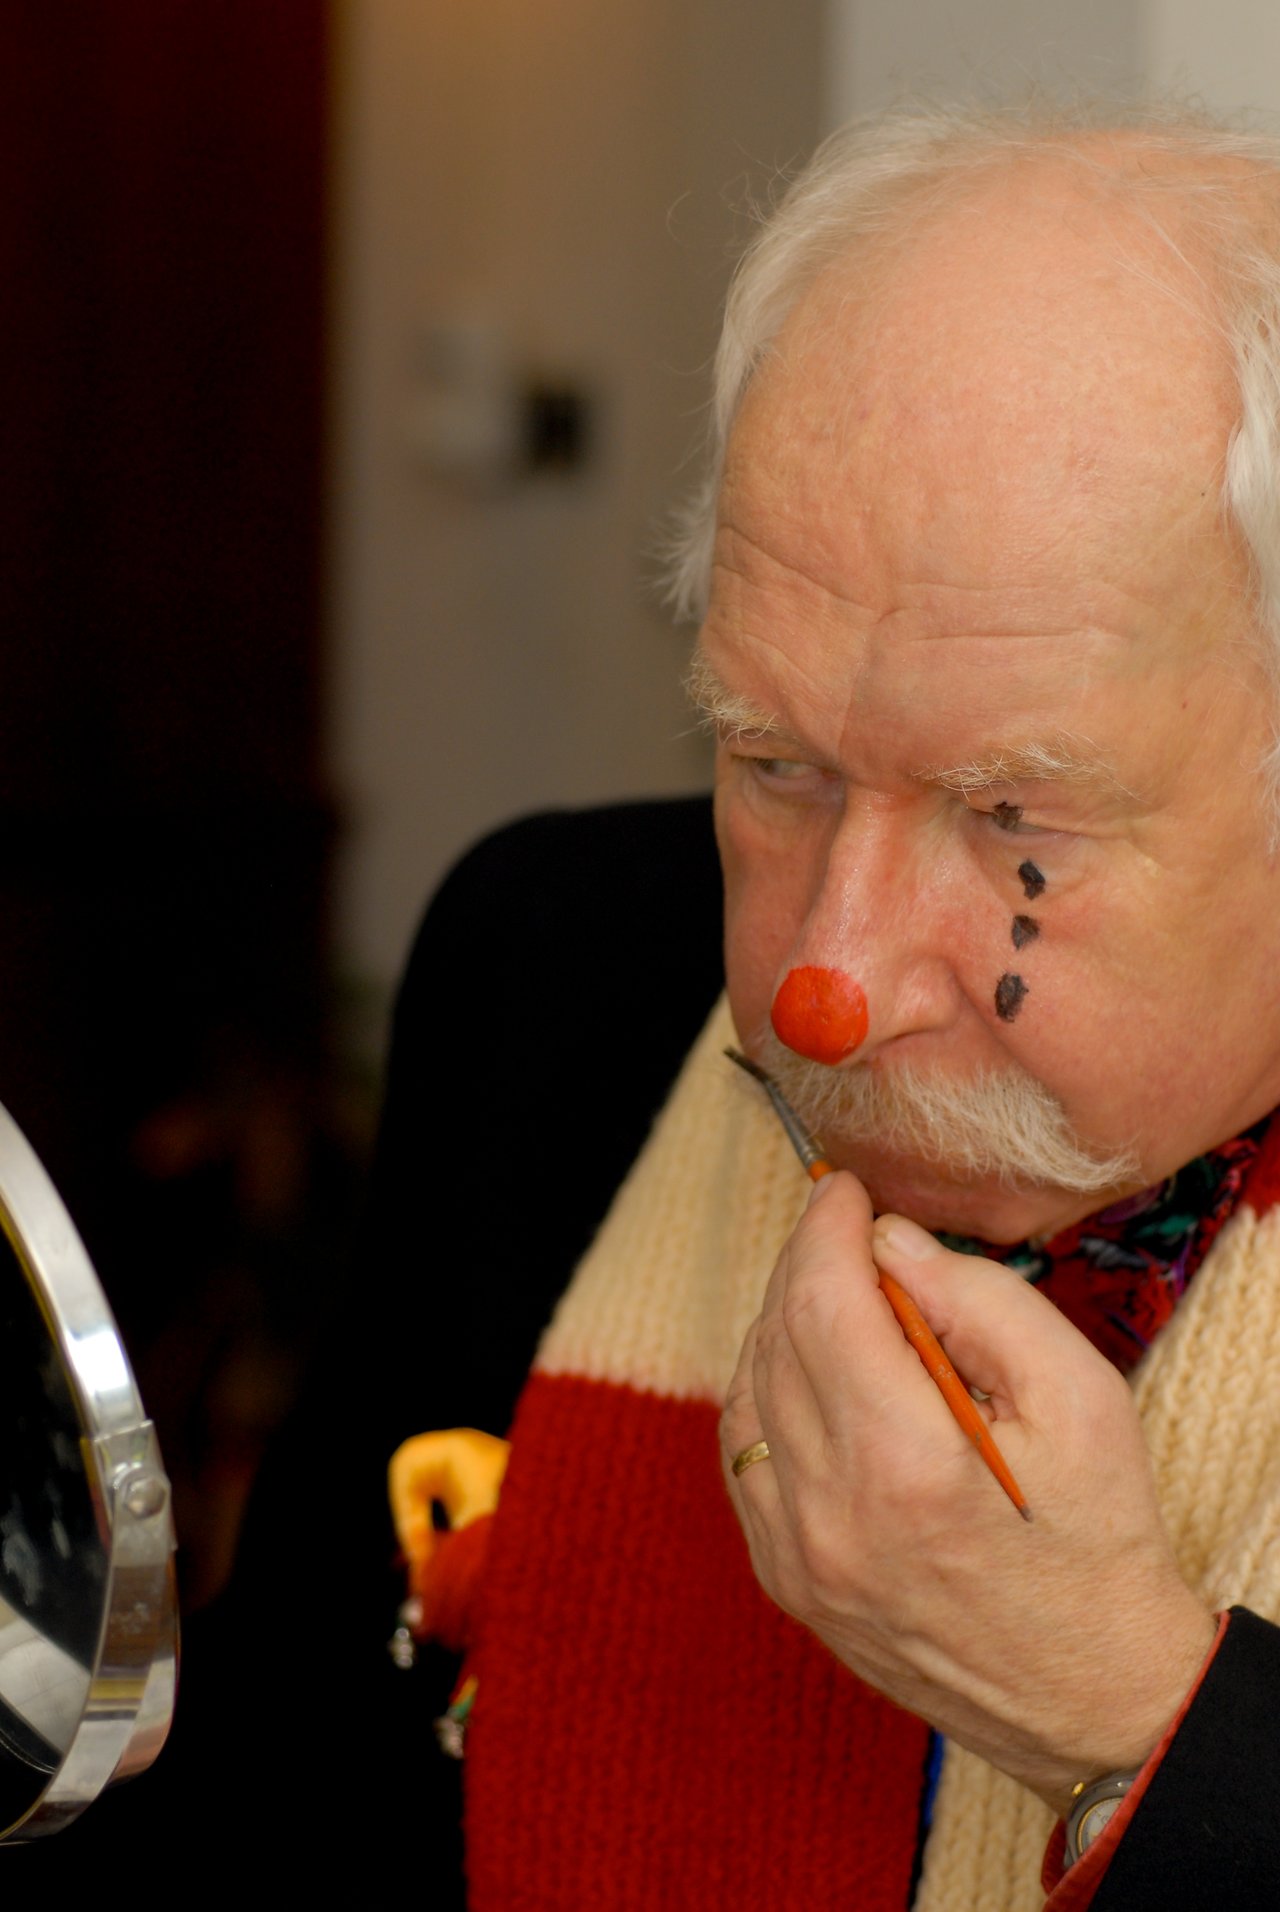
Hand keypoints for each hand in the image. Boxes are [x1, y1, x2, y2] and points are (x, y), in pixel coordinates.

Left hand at [720, 1170, 1215, 1812]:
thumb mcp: (1078, 1396)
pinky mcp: (785, 1581)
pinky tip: (810, 1372)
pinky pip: (743, 1455)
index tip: (844, 1191)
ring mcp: (796, 1555)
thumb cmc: (1095, 1537)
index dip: (823, 1228)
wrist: (1092, 1692)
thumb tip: (889, 1243)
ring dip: (778, 1324)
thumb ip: (978, 1300)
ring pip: (744, 1392)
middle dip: (804, 1265)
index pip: (821, 1300)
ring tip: (836, 1298)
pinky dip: (763, 1393)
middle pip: (775, 1337)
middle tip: (847, 1234)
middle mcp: (829, 1511)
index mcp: (905, 1461)